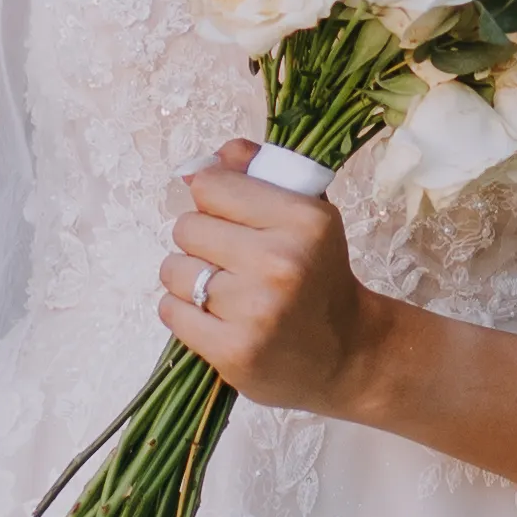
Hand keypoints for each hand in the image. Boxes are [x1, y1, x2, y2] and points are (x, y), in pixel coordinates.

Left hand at [162, 144, 415, 420]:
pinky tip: (215, 317)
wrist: (346, 353)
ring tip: (222, 291)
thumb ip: (256, 174)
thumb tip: (198, 164)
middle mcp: (280, 262)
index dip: (214, 200)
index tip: (231, 218)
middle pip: (187, 227)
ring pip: (173, 269)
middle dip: (202, 241)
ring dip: (189, 278)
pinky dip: (184, 313)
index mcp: (303, 219)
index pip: (211, 185)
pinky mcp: (233, 351)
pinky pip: (170, 311)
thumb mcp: (307, 213)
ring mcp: (255, 310)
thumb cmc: (319, 275)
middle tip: (231, 260)